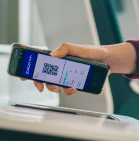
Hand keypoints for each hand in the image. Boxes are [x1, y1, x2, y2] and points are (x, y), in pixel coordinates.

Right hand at [22, 42, 136, 94]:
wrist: (109, 61)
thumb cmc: (94, 52)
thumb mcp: (80, 48)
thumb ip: (66, 49)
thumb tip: (52, 55)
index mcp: (60, 58)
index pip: (43, 64)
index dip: (33, 71)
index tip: (27, 77)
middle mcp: (63, 68)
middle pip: (47, 78)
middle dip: (45, 84)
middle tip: (50, 87)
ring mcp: (70, 76)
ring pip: (58, 85)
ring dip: (58, 89)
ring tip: (67, 88)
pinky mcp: (78, 83)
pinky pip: (70, 89)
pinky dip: (70, 91)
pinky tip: (75, 88)